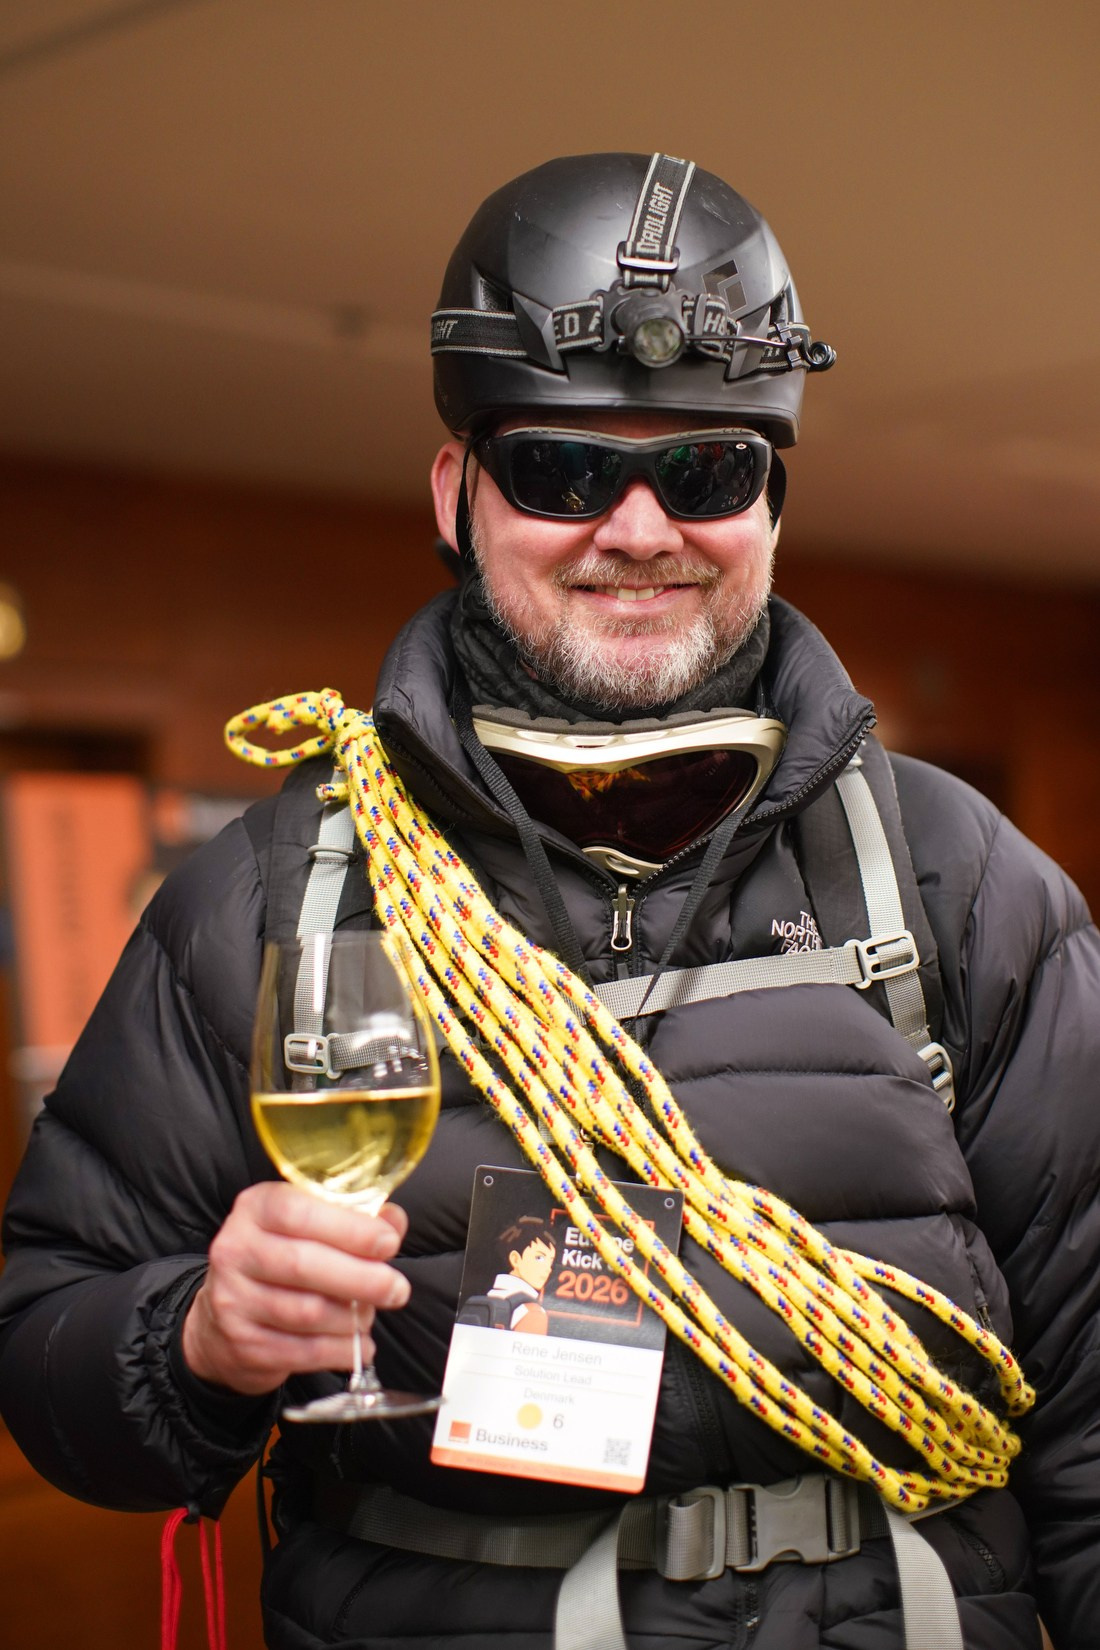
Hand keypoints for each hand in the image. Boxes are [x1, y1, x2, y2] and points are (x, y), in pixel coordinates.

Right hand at [181, 1182, 409, 1395]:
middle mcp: (236, 1250)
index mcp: (255, 1208)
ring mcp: (233, 1299)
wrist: (223, 1320)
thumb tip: (392, 1221)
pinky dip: (340, 1350)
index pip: (298, 1211)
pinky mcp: (243, 1344)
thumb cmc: (280, 1262)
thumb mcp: (309, 1226)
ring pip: (306, 1312)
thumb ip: (353, 1218)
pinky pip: (302, 1351)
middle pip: (302, 1264)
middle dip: (361, 1279)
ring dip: (351, 1317)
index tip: (388, 1242)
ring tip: (369, 1314)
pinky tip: (357, 1345)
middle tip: (397, 1289)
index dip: (349, 1228)